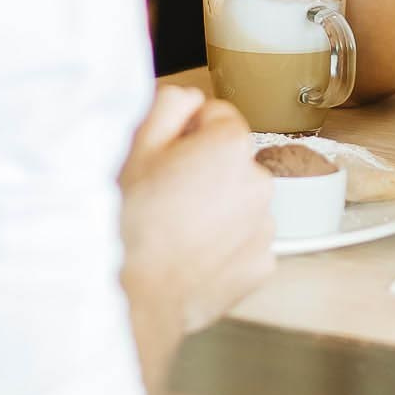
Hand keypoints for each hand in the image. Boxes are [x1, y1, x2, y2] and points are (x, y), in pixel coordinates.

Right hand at [119, 85, 275, 334]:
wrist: (132, 294)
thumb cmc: (129, 219)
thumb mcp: (136, 144)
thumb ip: (171, 105)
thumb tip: (192, 100)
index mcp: (231, 145)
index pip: (217, 116)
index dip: (187, 132)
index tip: (166, 156)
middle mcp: (259, 182)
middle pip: (232, 163)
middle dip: (205, 172)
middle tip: (165, 196)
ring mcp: (264, 228)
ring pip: (240, 204)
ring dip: (217, 210)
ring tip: (175, 230)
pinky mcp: (261, 266)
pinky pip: (244, 244)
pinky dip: (224, 248)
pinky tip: (190, 256)